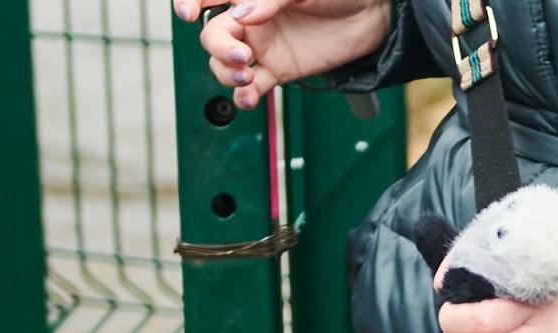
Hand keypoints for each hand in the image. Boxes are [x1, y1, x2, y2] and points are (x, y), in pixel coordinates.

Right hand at [175, 0, 391, 110]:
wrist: (370, 16)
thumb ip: (270, 0)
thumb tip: (241, 15)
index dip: (190, 3)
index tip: (187, 12)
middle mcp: (249, 22)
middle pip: (213, 37)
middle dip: (217, 49)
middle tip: (241, 56)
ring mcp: (262, 48)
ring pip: (226, 64)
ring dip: (227, 73)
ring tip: (246, 76)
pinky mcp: (279, 70)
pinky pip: (253, 86)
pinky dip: (245, 95)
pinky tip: (249, 97)